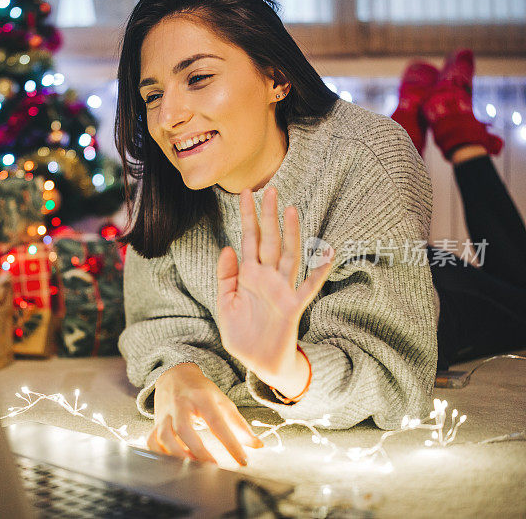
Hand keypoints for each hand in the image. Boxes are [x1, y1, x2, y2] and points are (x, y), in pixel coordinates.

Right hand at [147, 362, 262, 465]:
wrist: (175, 374)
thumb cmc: (201, 390)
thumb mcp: (222, 401)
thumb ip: (239, 425)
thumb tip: (257, 446)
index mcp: (201, 397)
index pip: (217, 422)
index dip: (231, 443)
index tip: (243, 461)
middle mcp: (180, 404)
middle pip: (185, 429)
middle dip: (198, 451)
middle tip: (213, 467)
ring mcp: (165, 413)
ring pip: (164, 435)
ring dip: (177, 454)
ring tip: (193, 466)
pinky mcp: (156, 421)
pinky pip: (152, 440)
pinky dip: (160, 453)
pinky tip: (174, 462)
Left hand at [217, 187, 332, 395]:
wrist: (257, 362)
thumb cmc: (241, 333)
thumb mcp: (225, 303)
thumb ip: (226, 276)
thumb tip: (227, 248)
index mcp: (249, 275)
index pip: (248, 239)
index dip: (248, 217)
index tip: (246, 194)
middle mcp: (267, 277)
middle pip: (269, 240)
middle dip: (268, 216)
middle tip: (270, 189)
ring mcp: (282, 289)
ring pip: (288, 255)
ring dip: (290, 233)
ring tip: (291, 210)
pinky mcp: (293, 306)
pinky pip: (308, 286)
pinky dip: (319, 270)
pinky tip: (327, 252)